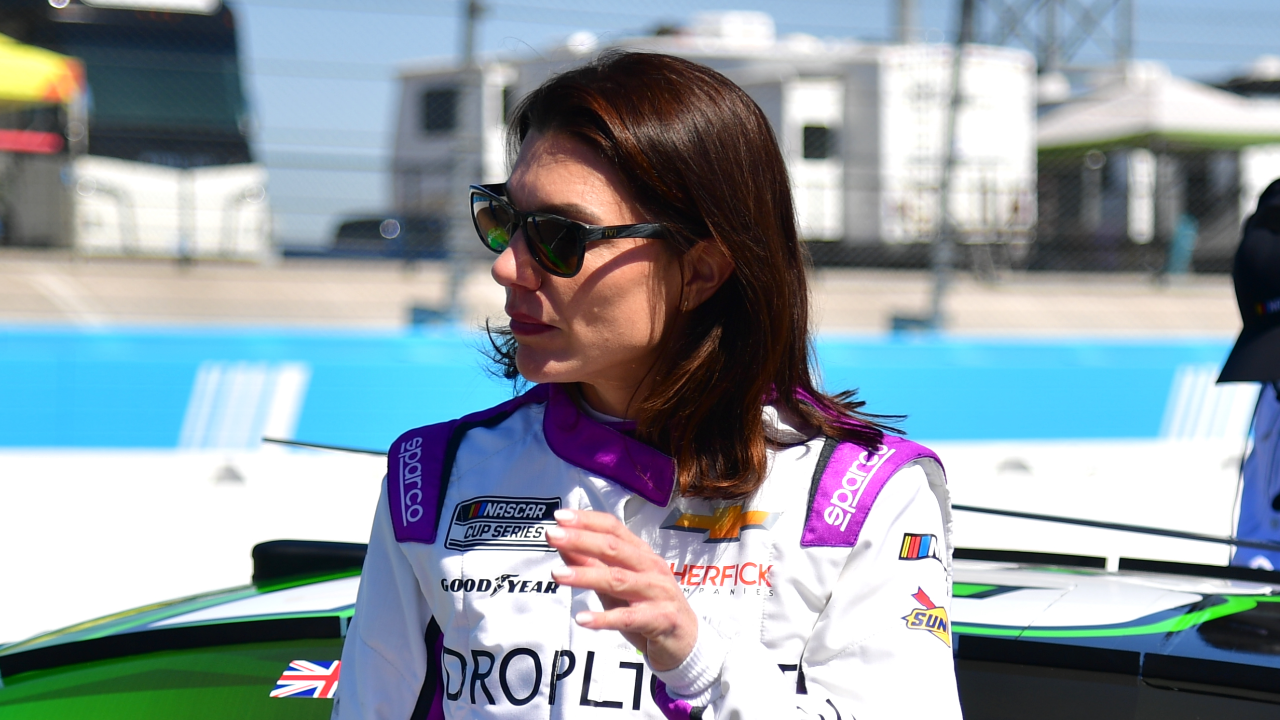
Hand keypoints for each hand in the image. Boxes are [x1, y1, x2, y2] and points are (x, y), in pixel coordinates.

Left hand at [546, 508, 697, 671]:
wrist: (686, 642)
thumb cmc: (648, 608)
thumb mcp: (617, 585)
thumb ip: (593, 565)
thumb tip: (563, 544)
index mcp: (641, 554)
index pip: (613, 528)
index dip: (587, 521)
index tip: (558, 517)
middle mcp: (651, 567)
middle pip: (614, 548)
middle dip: (581, 540)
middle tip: (551, 535)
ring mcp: (658, 592)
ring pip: (618, 579)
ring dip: (585, 575)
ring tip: (556, 574)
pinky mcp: (661, 619)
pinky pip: (628, 617)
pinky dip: (603, 618)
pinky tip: (582, 618)